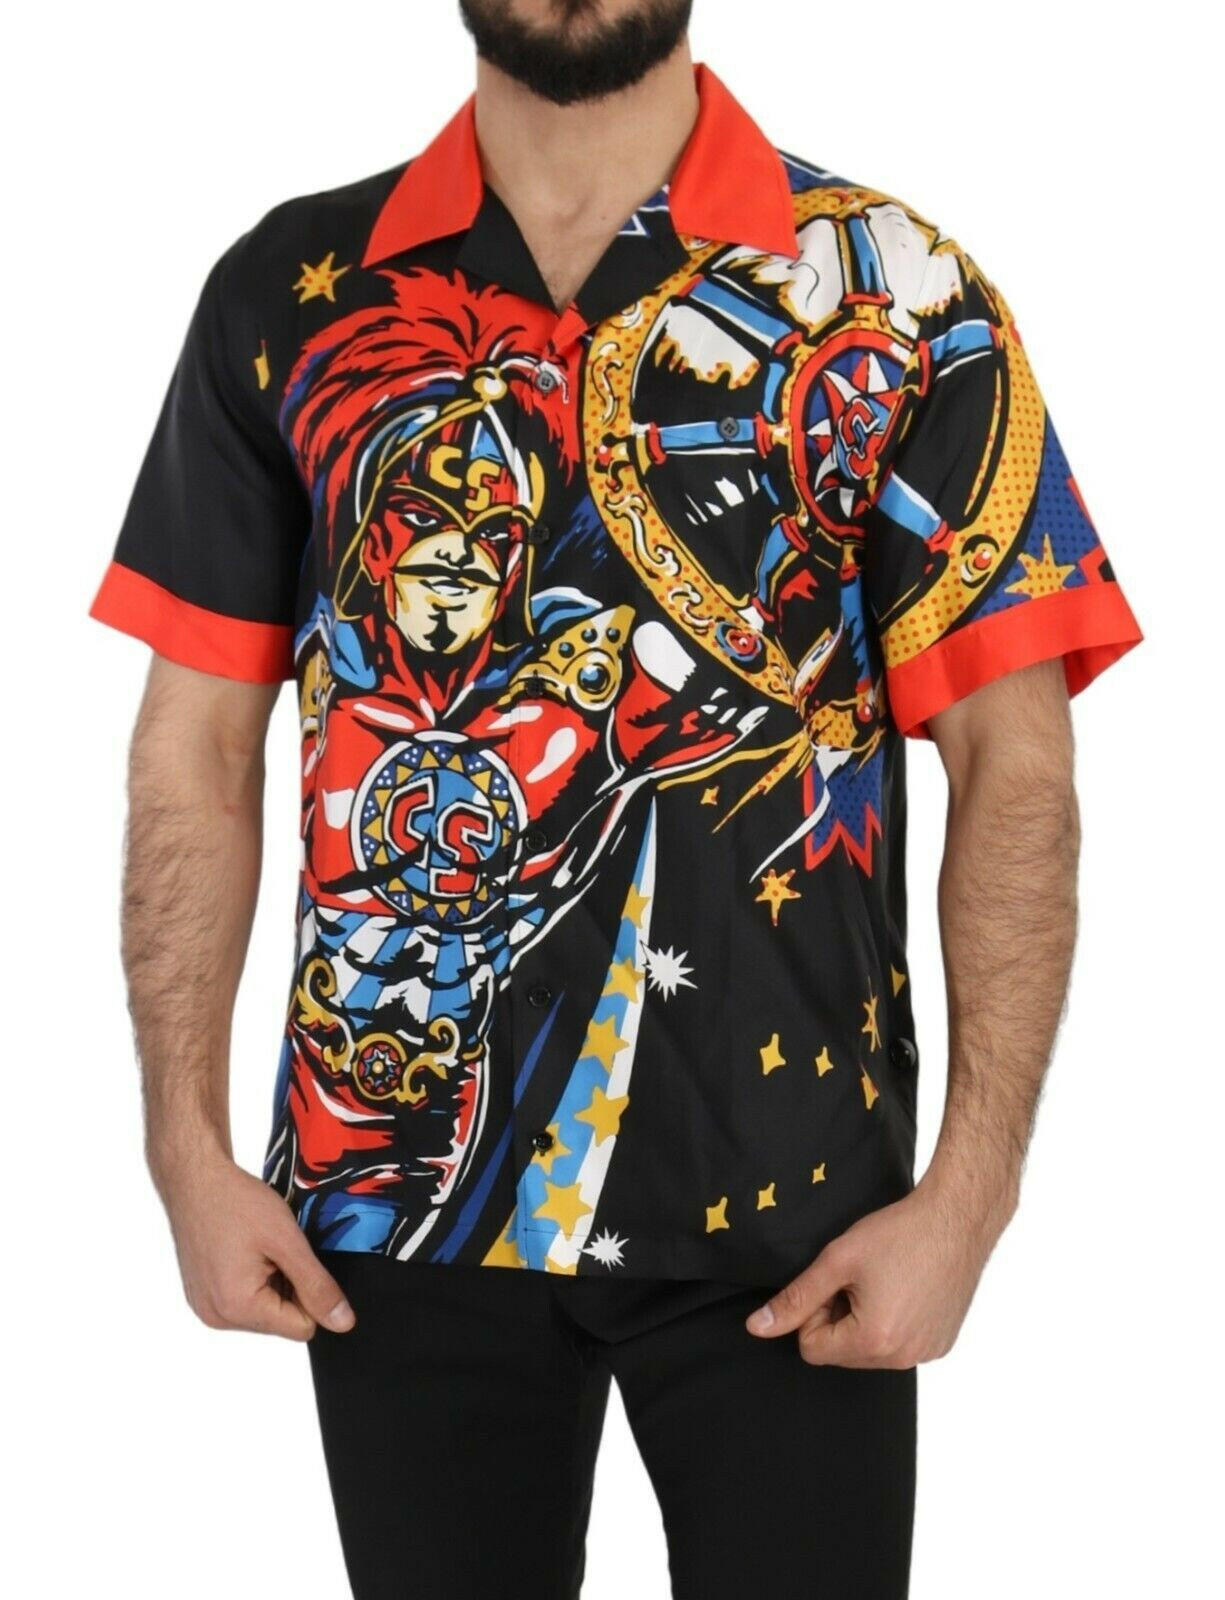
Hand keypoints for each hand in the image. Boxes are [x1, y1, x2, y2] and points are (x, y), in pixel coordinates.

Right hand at [158, 1149, 355, 1341]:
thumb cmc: (235, 1202)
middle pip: (281, 1321)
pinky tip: (247, 1251)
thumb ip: (317, 1285)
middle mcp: (217, 1317)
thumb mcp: (287, 1241)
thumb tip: (343, 1323)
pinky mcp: (202, 1296)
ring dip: (273, 1282)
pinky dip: (254, 1279)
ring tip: (261, 1247)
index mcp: (237, 1308)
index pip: (301, 1328)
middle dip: (290, 1287)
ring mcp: (206, 1307)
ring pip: (264, 1310)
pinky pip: (243, 1301)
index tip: (301, 1260)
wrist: (195, 1180)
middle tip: (277, 1249)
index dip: (313, 1295)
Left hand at [745, 1171, 1012, 1366]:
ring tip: (883, 1280)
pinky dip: (893, 1323)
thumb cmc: (898, 1233)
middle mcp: (903, 1359)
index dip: (813, 1312)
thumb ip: (795, 1298)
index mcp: (873, 1341)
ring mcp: (927, 1354)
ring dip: (864, 1322)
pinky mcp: (942, 1345)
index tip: (833, 1281)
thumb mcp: (837, 1260)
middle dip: (839, 1318)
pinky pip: (900, 1346)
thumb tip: (756, 1328)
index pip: (811, 1349)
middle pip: (840, 1353)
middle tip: (858, 1278)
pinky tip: (905, 1288)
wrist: (956, 1218)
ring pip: (869, 1351)